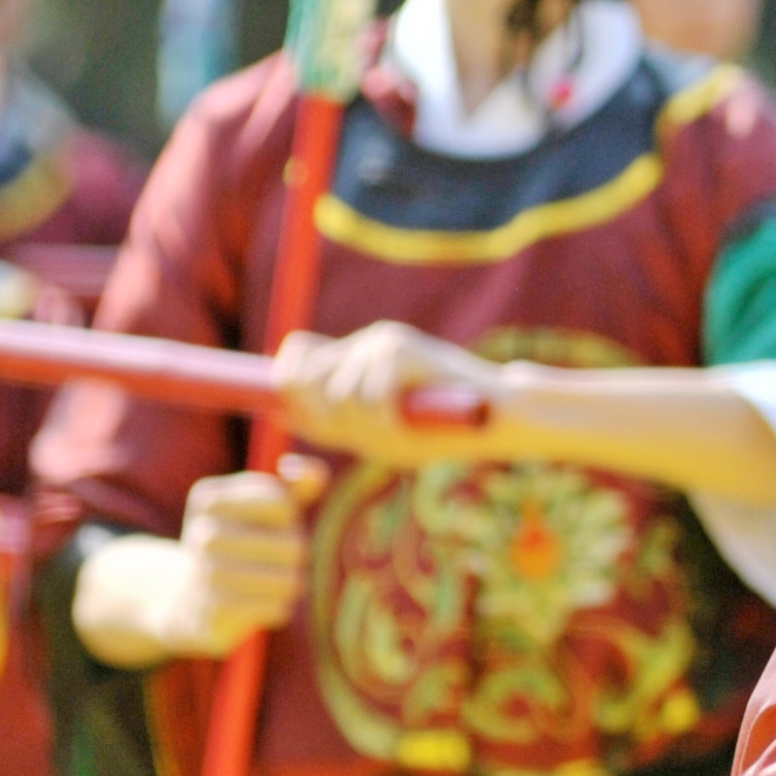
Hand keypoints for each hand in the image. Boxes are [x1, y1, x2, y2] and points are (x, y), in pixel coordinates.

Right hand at [162, 459, 323, 655]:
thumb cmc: (241, 542)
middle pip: (293, 543)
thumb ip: (297, 484)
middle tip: (273, 561)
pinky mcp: (215, 611)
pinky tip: (260, 603)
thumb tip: (311, 471)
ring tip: (270, 582)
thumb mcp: (264, 506)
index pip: (281, 502)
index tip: (268, 527)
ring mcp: (205, 574)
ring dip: (290, 583)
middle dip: (295, 555)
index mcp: (208, 498)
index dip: (288, 519)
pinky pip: (277, 607)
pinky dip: (278, 607)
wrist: (189, 598)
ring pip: (289, 579)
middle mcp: (202, 533)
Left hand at [274, 322, 507, 466]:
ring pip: (338, 395)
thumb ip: (331, 420)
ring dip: (364, 426)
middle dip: (323, 415)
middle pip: (305, 375)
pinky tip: (411, 424)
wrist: (496, 419)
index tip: (306, 414)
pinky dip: (386, 424)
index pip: (297, 356)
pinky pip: (370, 399)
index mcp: (357, 356)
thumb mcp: (375, 431)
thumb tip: (280, 411)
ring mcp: (384, 342)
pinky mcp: (402, 349)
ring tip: (399, 429)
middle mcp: (366, 342)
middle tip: (362, 432)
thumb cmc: (438, 431)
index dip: (287, 386)